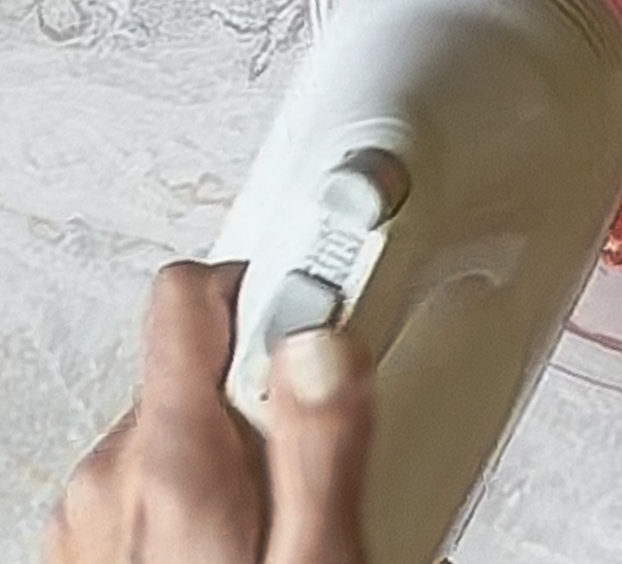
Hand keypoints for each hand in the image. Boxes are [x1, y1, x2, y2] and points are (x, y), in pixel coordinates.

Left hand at [45, 261, 374, 563]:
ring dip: (240, 438)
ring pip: (183, 415)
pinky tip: (243, 534)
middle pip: (201, 357)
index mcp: (171, 461)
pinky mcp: (88, 540)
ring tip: (286, 507)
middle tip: (323, 443)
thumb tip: (322, 344)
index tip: (333, 301)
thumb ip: (322, 443)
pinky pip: (154, 470)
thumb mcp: (316, 557)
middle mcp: (114, 474)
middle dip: (272, 383)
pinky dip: (205, 482)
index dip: (274, 285)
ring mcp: (92, 510)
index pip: (192, 296)